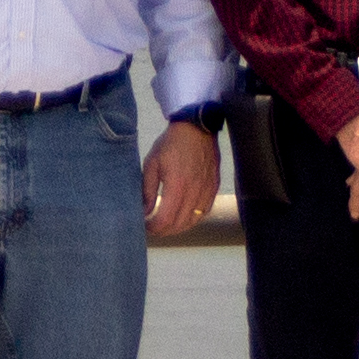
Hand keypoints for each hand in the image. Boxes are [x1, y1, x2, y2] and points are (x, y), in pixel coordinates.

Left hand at [143, 121, 221, 235]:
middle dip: (164, 231)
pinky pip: (204, 211)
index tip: (145, 226)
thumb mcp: (152, 164)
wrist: (196, 127)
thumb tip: (145, 212)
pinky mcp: (214, 187)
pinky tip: (183, 217)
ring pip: (193, 221)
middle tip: (153, 228)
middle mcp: (195, 191)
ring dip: (178, 228)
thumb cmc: (171, 144)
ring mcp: (207, 190)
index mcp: (177, 186)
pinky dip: (192, 219)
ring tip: (166, 225)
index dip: (154, 228)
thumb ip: (148, 190)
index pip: (165, 219)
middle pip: (180, 224)